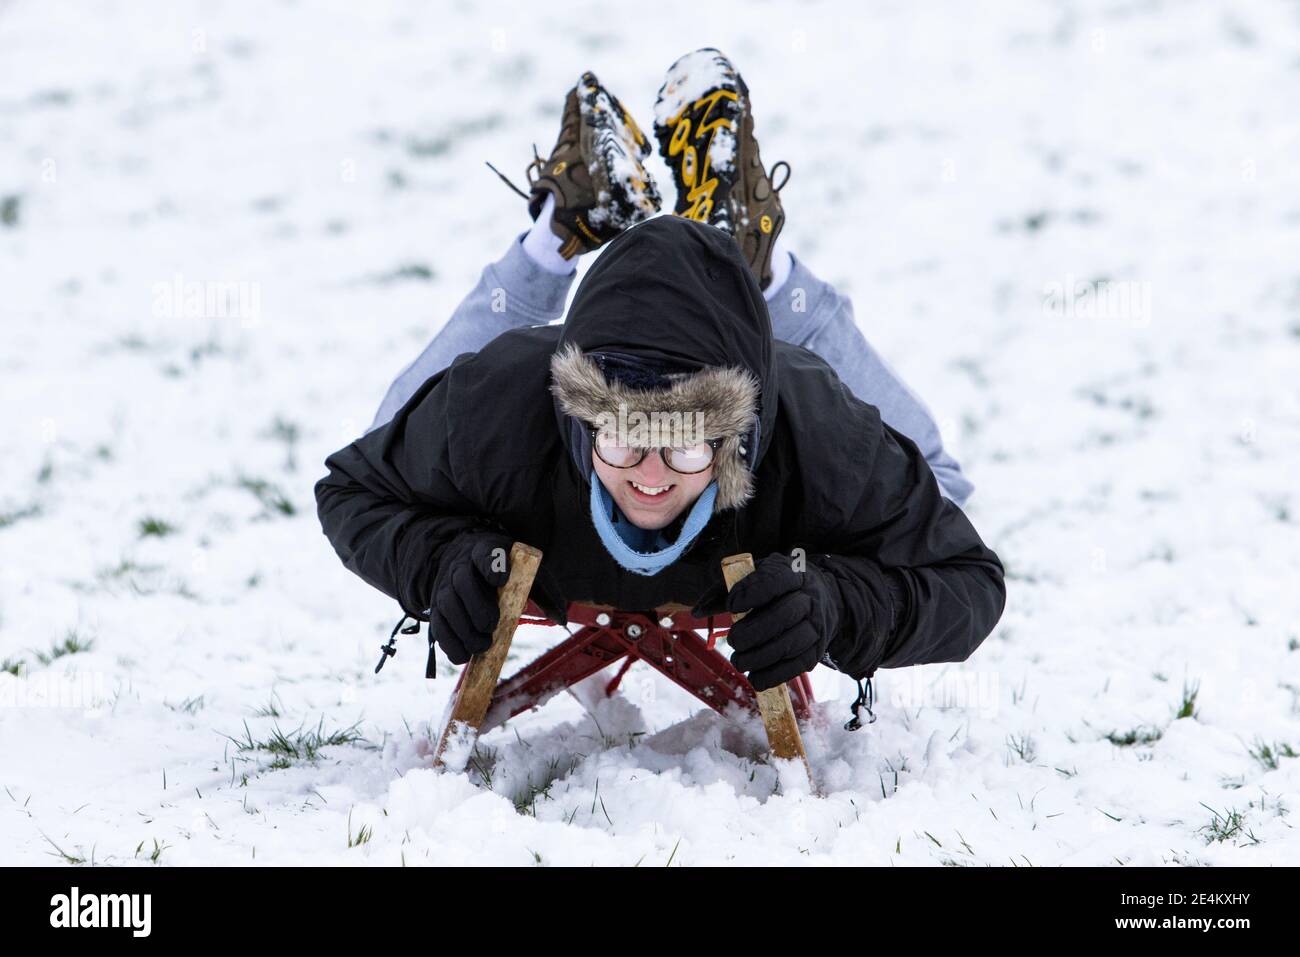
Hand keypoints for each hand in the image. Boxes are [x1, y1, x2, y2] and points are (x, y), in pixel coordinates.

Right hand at [427, 531, 565, 665]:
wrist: (462, 560)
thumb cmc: (504, 570)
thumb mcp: (525, 571)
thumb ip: (544, 591)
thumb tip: (562, 618)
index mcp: (486, 551)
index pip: (486, 554)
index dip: (492, 565)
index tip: (501, 579)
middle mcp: (461, 567)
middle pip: (463, 583)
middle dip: (476, 606)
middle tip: (491, 625)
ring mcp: (445, 587)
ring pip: (448, 606)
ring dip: (464, 629)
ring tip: (482, 645)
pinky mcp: (437, 608)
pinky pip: (439, 626)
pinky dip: (450, 644)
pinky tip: (464, 656)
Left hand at [719, 553, 841, 691]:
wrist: (825, 599)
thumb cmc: (777, 588)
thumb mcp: (754, 578)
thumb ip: (724, 591)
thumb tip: (697, 611)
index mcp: (791, 573)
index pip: (775, 579)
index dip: (753, 592)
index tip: (732, 604)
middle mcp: (809, 597)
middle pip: (785, 614)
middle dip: (755, 632)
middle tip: (733, 641)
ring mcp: (817, 625)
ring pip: (792, 643)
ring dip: (761, 657)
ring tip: (738, 662)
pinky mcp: (817, 650)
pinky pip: (797, 666)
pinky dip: (774, 675)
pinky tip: (755, 678)